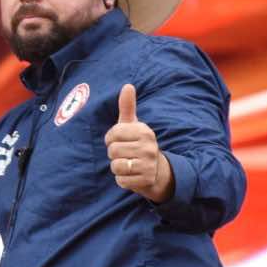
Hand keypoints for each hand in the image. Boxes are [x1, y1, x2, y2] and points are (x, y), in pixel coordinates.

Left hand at [105, 84, 174, 203]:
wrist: (156, 171)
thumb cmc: (137, 143)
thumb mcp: (132, 125)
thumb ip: (127, 107)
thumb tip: (127, 85)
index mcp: (144, 131)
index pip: (112, 134)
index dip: (110, 139)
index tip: (120, 140)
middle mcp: (149, 147)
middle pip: (112, 151)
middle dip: (114, 154)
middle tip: (126, 154)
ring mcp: (149, 164)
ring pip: (115, 166)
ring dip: (117, 167)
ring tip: (128, 164)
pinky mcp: (146, 180)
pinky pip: (121, 181)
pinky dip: (122, 179)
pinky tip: (131, 175)